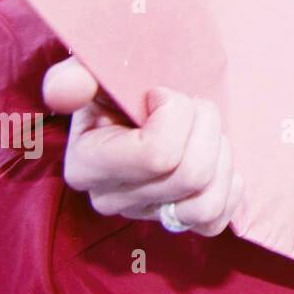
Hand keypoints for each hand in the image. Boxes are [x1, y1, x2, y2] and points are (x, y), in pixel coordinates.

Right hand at [43, 56, 243, 237]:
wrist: (144, 95)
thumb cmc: (121, 83)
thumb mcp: (96, 72)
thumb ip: (77, 76)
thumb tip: (65, 90)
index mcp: (86, 164)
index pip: (157, 154)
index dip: (176, 113)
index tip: (161, 93)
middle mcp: (110, 198)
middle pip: (190, 175)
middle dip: (206, 128)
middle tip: (193, 106)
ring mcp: (144, 214)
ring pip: (205, 202)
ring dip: (219, 156)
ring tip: (205, 132)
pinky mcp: (174, 221)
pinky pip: (214, 221)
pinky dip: (228, 188)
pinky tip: (216, 160)